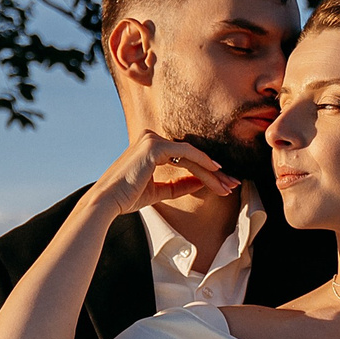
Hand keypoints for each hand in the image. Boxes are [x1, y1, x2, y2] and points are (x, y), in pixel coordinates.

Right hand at [95, 131, 241, 214]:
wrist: (107, 201)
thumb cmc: (126, 197)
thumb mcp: (158, 191)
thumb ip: (178, 185)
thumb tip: (200, 182)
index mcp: (150, 147)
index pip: (183, 157)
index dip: (204, 171)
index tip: (222, 183)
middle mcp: (151, 138)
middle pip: (190, 154)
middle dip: (213, 171)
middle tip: (232, 183)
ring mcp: (152, 139)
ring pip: (191, 154)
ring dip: (211, 170)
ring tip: (228, 184)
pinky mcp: (154, 146)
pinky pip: (186, 152)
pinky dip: (203, 161)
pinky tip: (216, 170)